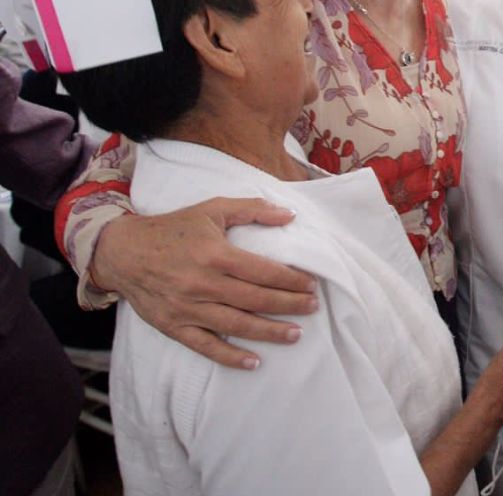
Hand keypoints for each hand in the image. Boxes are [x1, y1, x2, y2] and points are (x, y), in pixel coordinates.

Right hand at [92, 198, 317, 369]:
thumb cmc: (173, 228)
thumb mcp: (212, 208)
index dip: (291, 280)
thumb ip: (252, 209)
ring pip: (236, 325)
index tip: (311, 284)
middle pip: (255, 299)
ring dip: (269, 332)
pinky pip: (205, 346)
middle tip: (313, 307)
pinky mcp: (173, 326)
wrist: (122, 252)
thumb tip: (290, 214)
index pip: (263, 272)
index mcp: (215, 254)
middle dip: (289, 305)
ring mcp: (187, 308)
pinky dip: (230, 356)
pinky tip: (253, 362)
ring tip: (296, 334)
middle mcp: (203, 284)